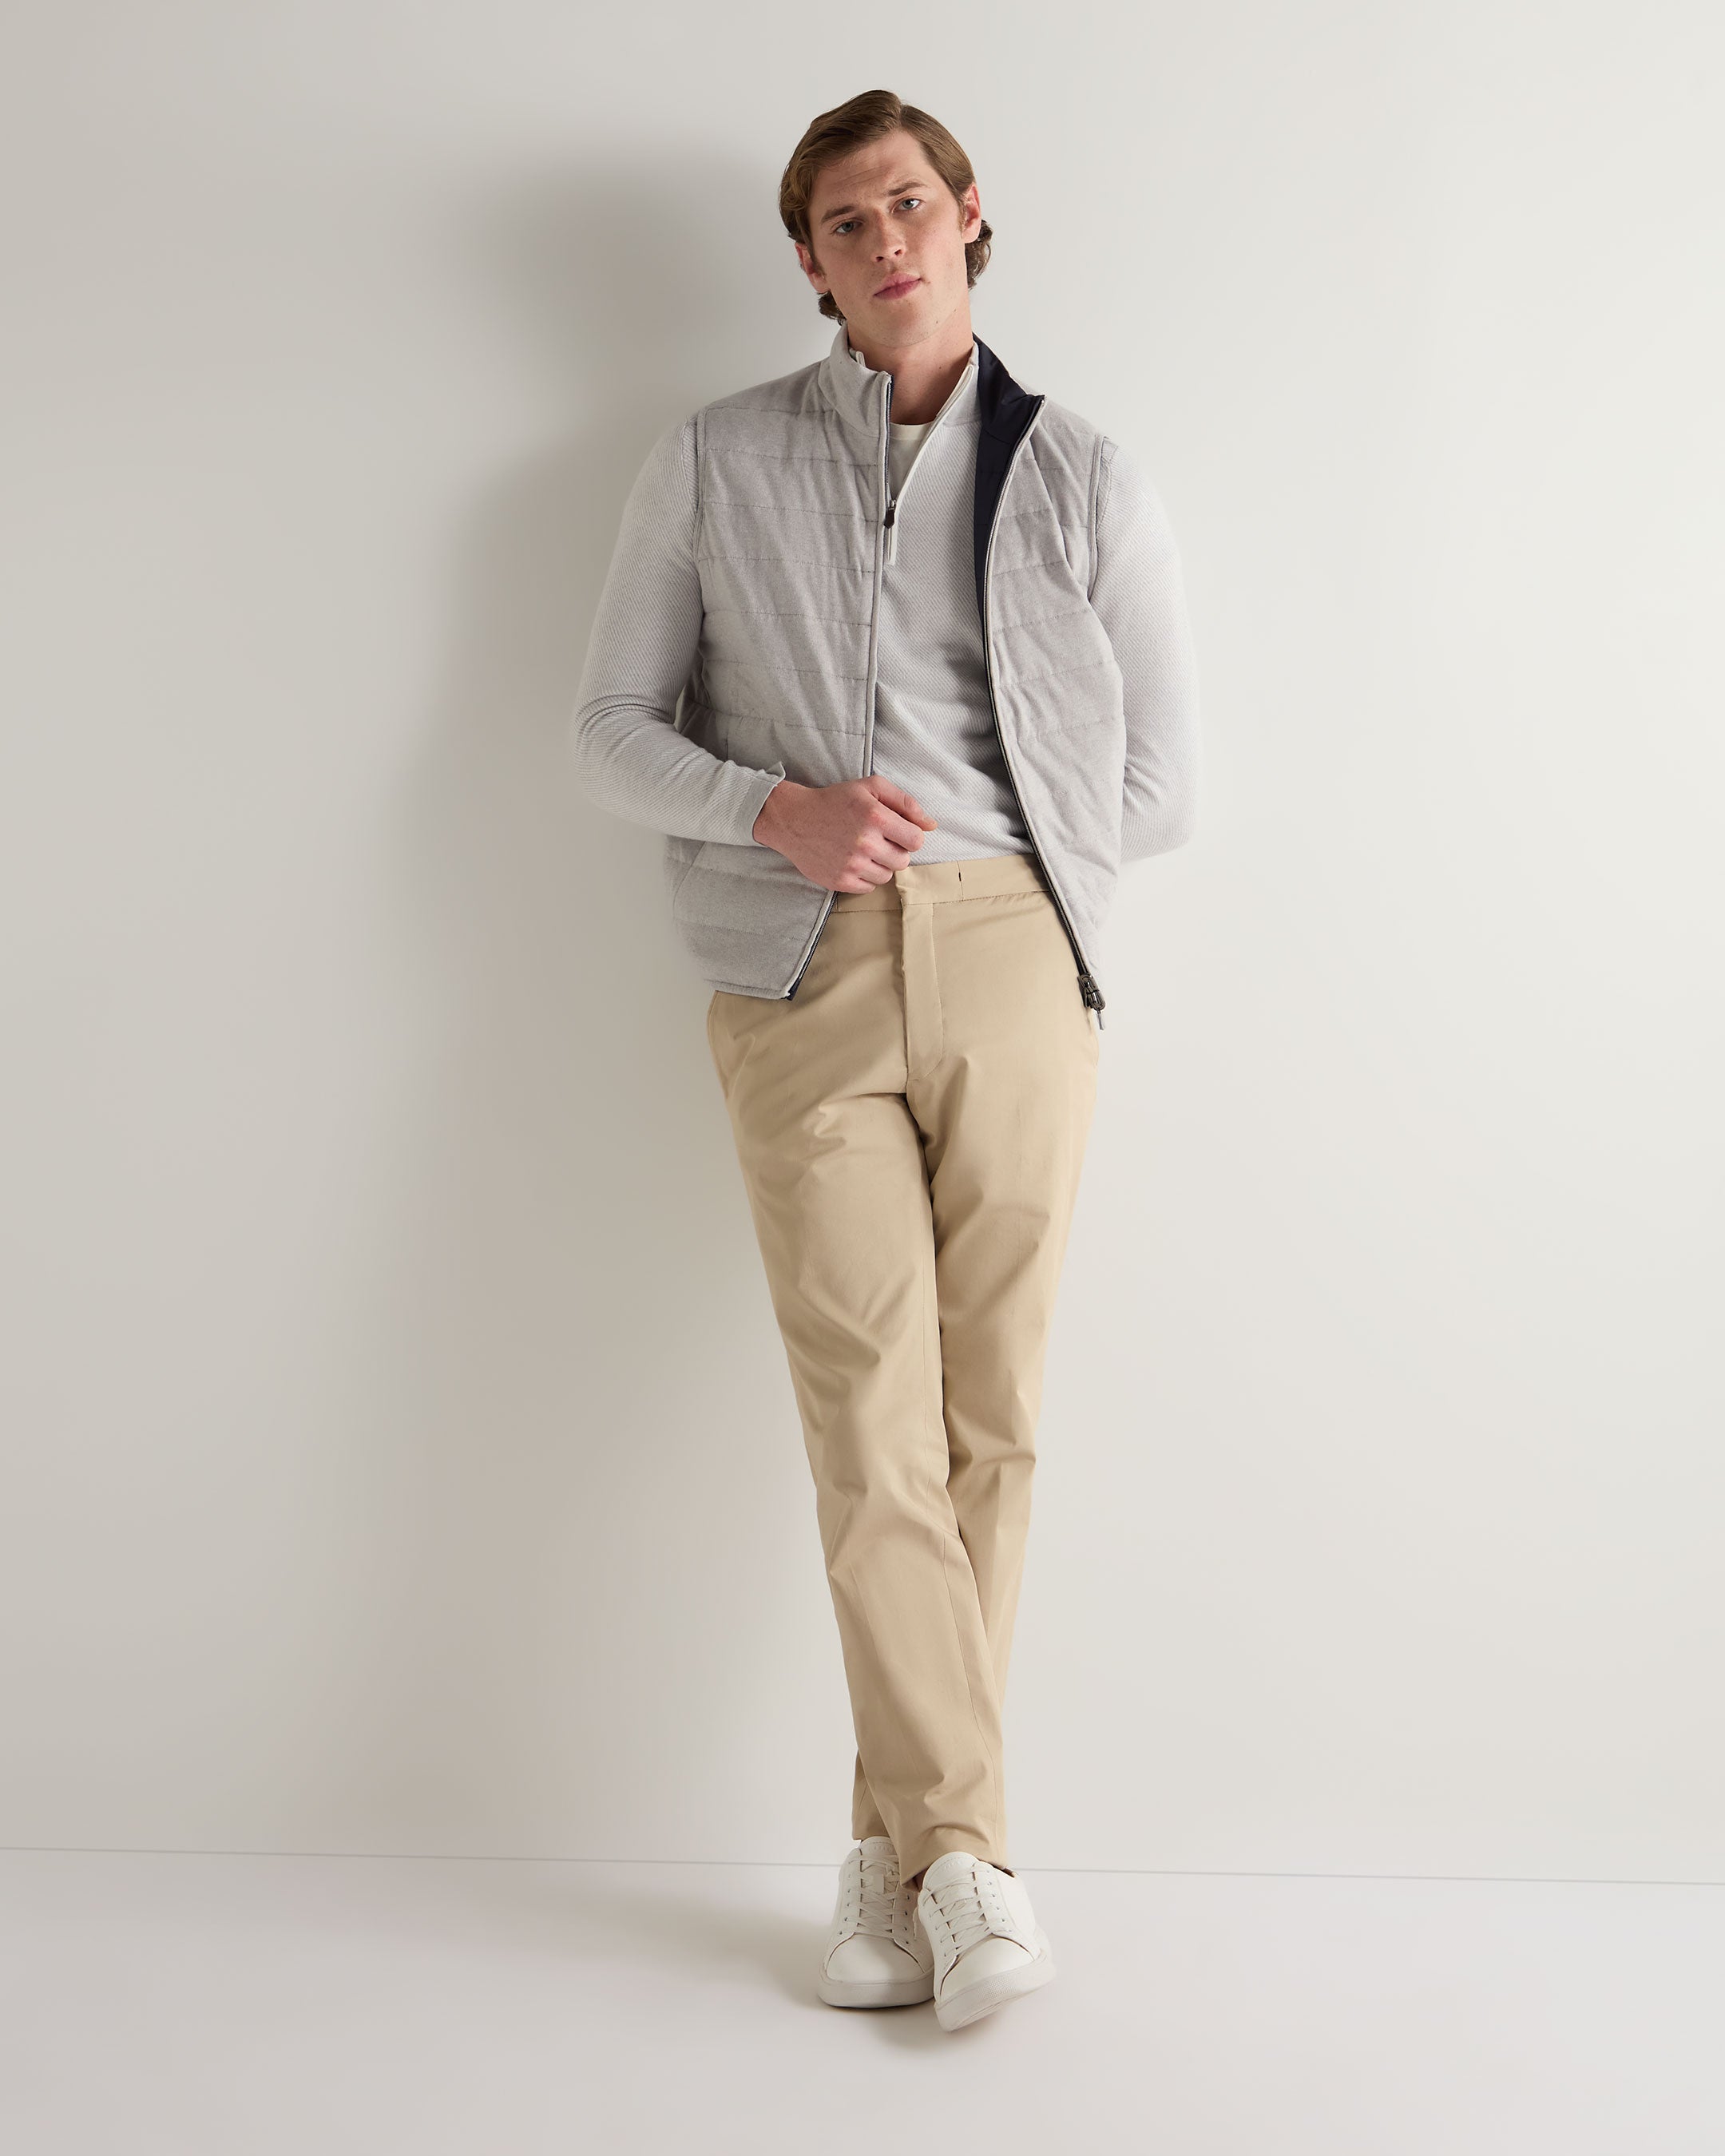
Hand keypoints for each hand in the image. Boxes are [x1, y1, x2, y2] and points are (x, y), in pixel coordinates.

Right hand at [752, 775, 937, 890]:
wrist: (793, 819)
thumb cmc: (835, 801)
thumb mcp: (870, 788)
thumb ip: (905, 803)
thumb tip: (932, 825)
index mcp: (875, 816)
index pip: (916, 840)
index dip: (910, 836)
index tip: (896, 831)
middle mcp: (864, 843)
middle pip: (903, 861)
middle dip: (895, 850)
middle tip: (877, 839)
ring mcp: (851, 865)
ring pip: (887, 875)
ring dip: (880, 864)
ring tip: (863, 849)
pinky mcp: (839, 881)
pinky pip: (869, 887)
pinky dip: (865, 877)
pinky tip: (852, 861)